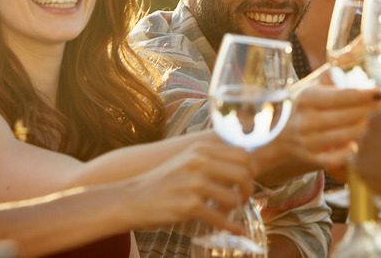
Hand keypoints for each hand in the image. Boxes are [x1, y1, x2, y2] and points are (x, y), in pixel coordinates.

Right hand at [122, 139, 253, 232]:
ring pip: (233, 197)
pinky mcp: (188, 206)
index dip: (252, 169)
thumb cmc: (161, 183)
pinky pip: (220, 218)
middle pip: (243, 173)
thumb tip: (242, 166)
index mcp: (201, 150)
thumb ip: (210, 160)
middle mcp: (199, 163)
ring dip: (235, 209)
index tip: (249, 180)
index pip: (242, 153)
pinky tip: (236, 230)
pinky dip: (231, 226)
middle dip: (248, 189)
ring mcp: (194, 184)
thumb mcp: (186, 161)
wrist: (129, 199)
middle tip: (243, 199)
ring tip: (227, 212)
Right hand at [253, 83, 380, 183]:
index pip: (340, 96)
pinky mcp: (311, 160)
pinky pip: (334, 159)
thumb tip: (358, 49)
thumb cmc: (301, 109)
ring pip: (343, 136)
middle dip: (370, 111)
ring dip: (364, 130)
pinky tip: (360, 146)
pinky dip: (348, 153)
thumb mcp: (309, 88)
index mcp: (306, 98)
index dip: (363, 94)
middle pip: (346, 116)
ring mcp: (307, 142)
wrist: (275, 141)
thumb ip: (331, 74)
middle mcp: (305, 120)